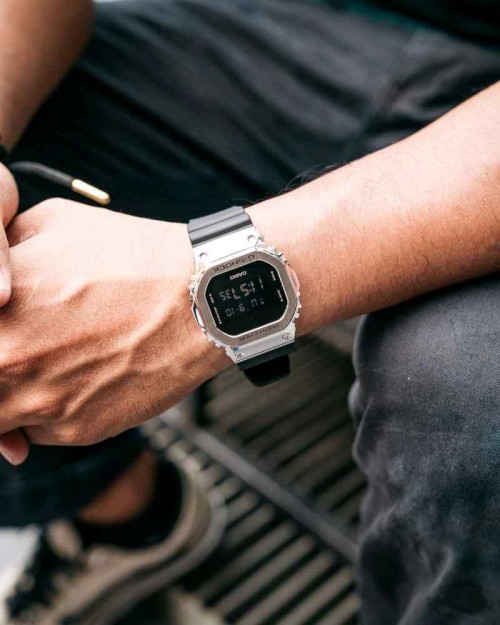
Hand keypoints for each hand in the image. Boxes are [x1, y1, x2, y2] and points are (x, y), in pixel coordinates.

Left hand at [0, 199, 226, 449]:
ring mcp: (42, 402)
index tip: (5, 328)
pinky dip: (47, 411)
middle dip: (2, 361)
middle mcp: (8, 360)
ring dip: (9, 400)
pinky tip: (77, 378)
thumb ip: (6, 249)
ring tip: (44, 367)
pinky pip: (38, 431)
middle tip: (22, 349)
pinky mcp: (77, 429)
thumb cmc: (135, 257)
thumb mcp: (53, 223)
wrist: (197, 299)